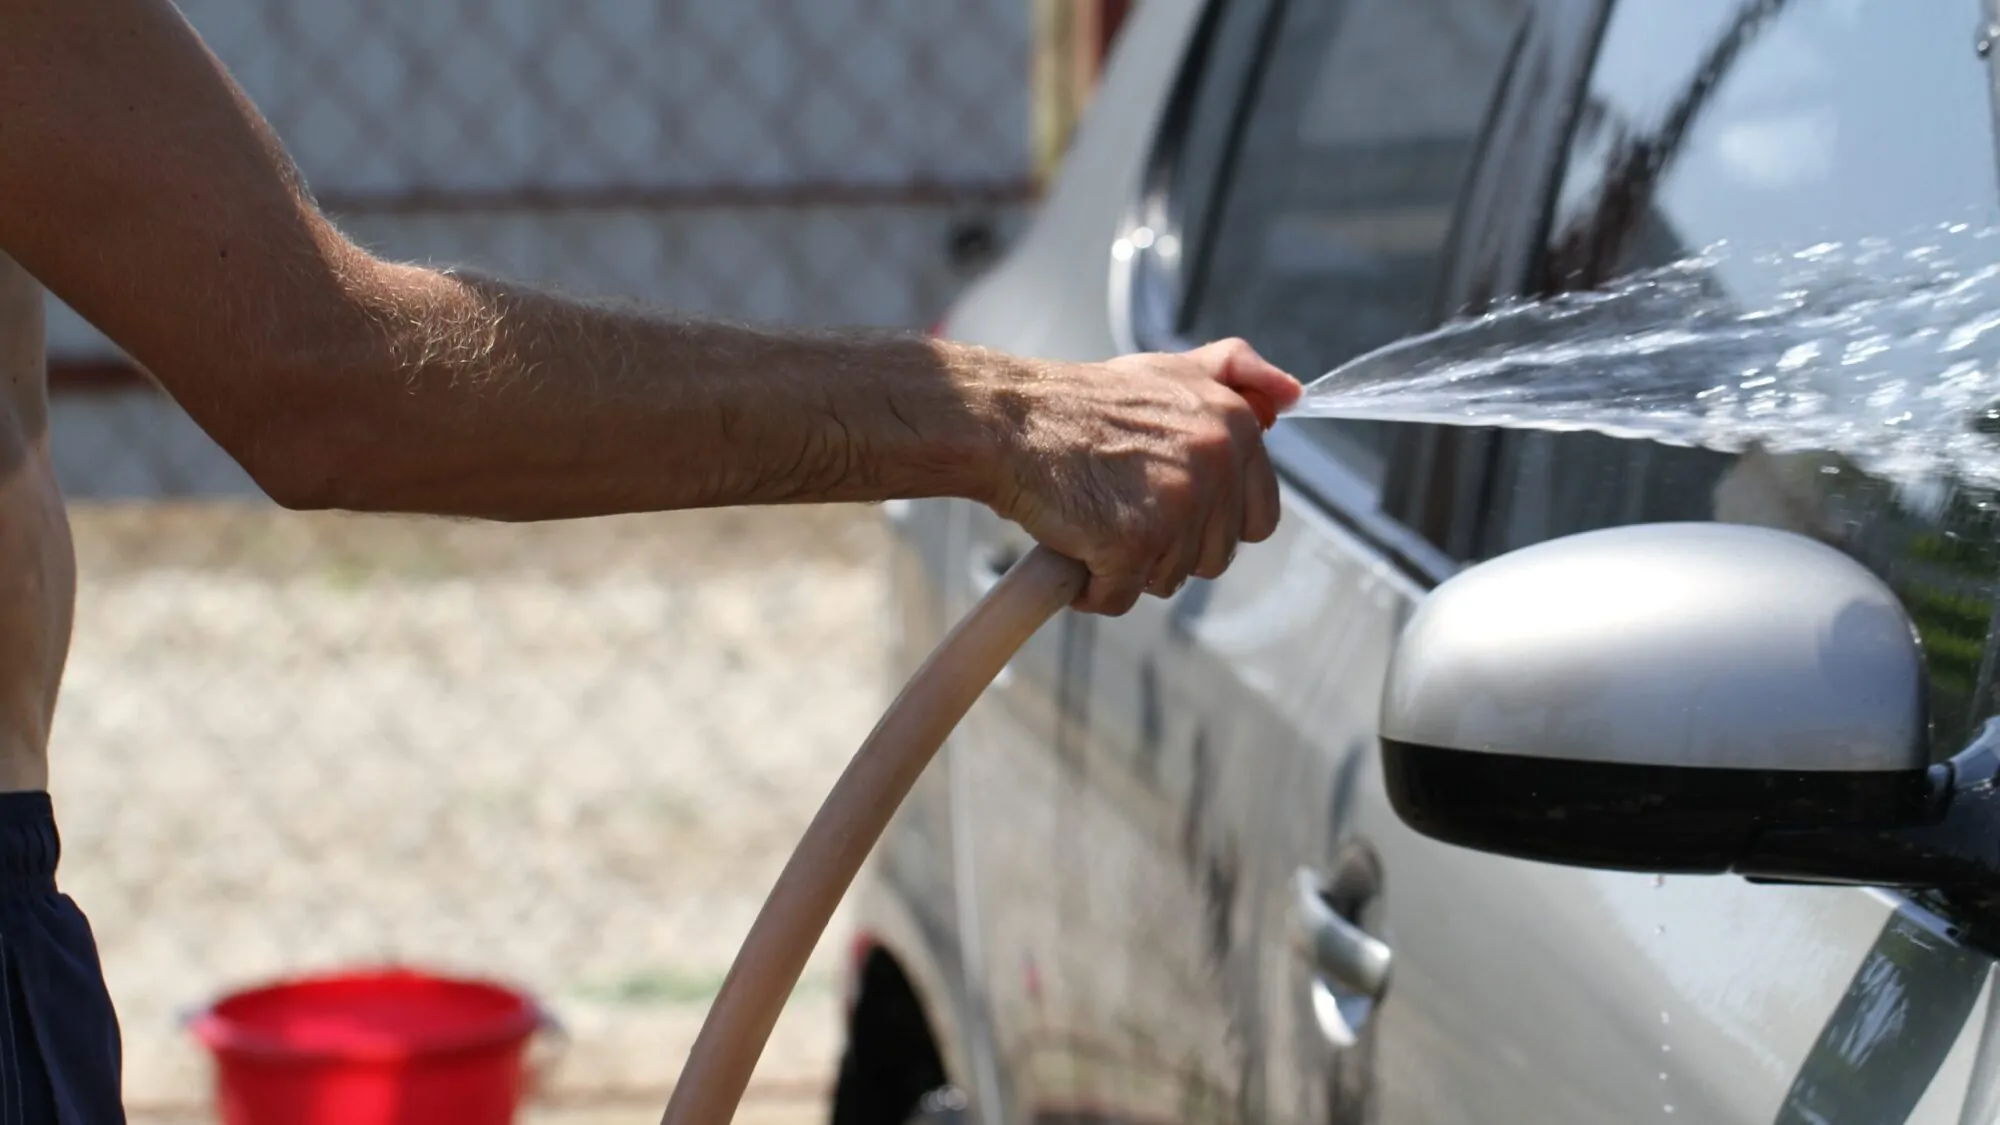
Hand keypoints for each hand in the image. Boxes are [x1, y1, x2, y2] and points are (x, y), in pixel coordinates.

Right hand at [987, 338, 1301, 614]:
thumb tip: (1292, 398)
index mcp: (1236, 427)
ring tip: (1095, 519)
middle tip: (1120, 506)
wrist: (1011, 421)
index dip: (1209, 523)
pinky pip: (1121, 597)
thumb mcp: (1171, 369)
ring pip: (1170, 579)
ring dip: (1129, 565)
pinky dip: (1093, 587)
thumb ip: (1237, 373)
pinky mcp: (1134, 543)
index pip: (1258, 517)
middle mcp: (1217, 463)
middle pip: (1215, 556)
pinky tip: (1074, 544)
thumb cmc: (1084, 403)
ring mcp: (1177, 505)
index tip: (1165, 503)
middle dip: (1168, 546)